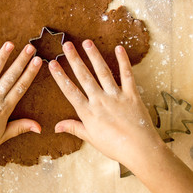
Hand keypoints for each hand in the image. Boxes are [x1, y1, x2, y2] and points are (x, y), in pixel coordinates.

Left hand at [0, 42, 41, 161]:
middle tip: (31, 48)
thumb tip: (40, 127)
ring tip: (10, 44)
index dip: (30, 73)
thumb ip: (21, 127)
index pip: (21, 87)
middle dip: (21, 61)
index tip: (38, 61)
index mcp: (4, 109)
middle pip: (10, 76)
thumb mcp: (3, 136)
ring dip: (1, 57)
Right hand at [48, 40, 162, 168]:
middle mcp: (100, 100)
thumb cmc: (114, 146)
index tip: (52, 63)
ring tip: (86, 42)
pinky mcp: (131, 94)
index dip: (60, 76)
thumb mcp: (90, 138)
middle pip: (84, 76)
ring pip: (103, 72)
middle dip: (74, 59)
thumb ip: (73, 128)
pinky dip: (123, 61)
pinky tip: (119, 49)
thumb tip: (56, 127)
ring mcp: (116, 96)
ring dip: (94, 56)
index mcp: (88, 112)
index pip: (70, 91)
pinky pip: (127, 75)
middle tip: (67, 44)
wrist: (140, 150)